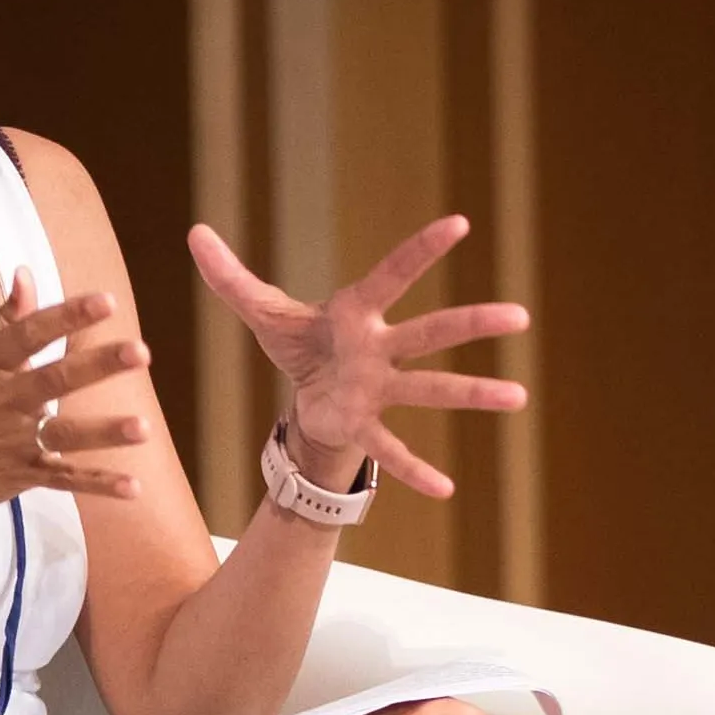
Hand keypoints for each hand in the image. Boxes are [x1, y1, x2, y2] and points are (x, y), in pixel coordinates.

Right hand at [0, 279, 151, 533]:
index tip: (104, 302)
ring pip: (65, 433)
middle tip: (140, 352)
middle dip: (98, 365)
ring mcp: (11, 441)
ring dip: (104, 432)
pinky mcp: (18, 476)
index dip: (67, 315)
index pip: (30, 333)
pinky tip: (132, 488)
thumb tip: (26, 281)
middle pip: (56, 378)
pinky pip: (63, 479)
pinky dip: (97, 484)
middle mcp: (1, 401)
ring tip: (144, 428)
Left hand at [184, 216, 527, 502]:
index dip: (421, 250)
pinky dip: (415, 470)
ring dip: (472, 393)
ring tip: (518, 397)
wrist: (307, 395)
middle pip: (431, 332)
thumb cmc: (299, 344)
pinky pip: (392, 449)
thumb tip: (194, 231)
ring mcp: (379, 388)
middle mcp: (378, 348)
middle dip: (472, 324)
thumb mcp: (261, 310)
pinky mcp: (365, 424)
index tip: (459, 224)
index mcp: (356, 312)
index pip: (392, 275)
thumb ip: (229, 275)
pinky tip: (446, 490)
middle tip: (519, 316)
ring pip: (431, 389)